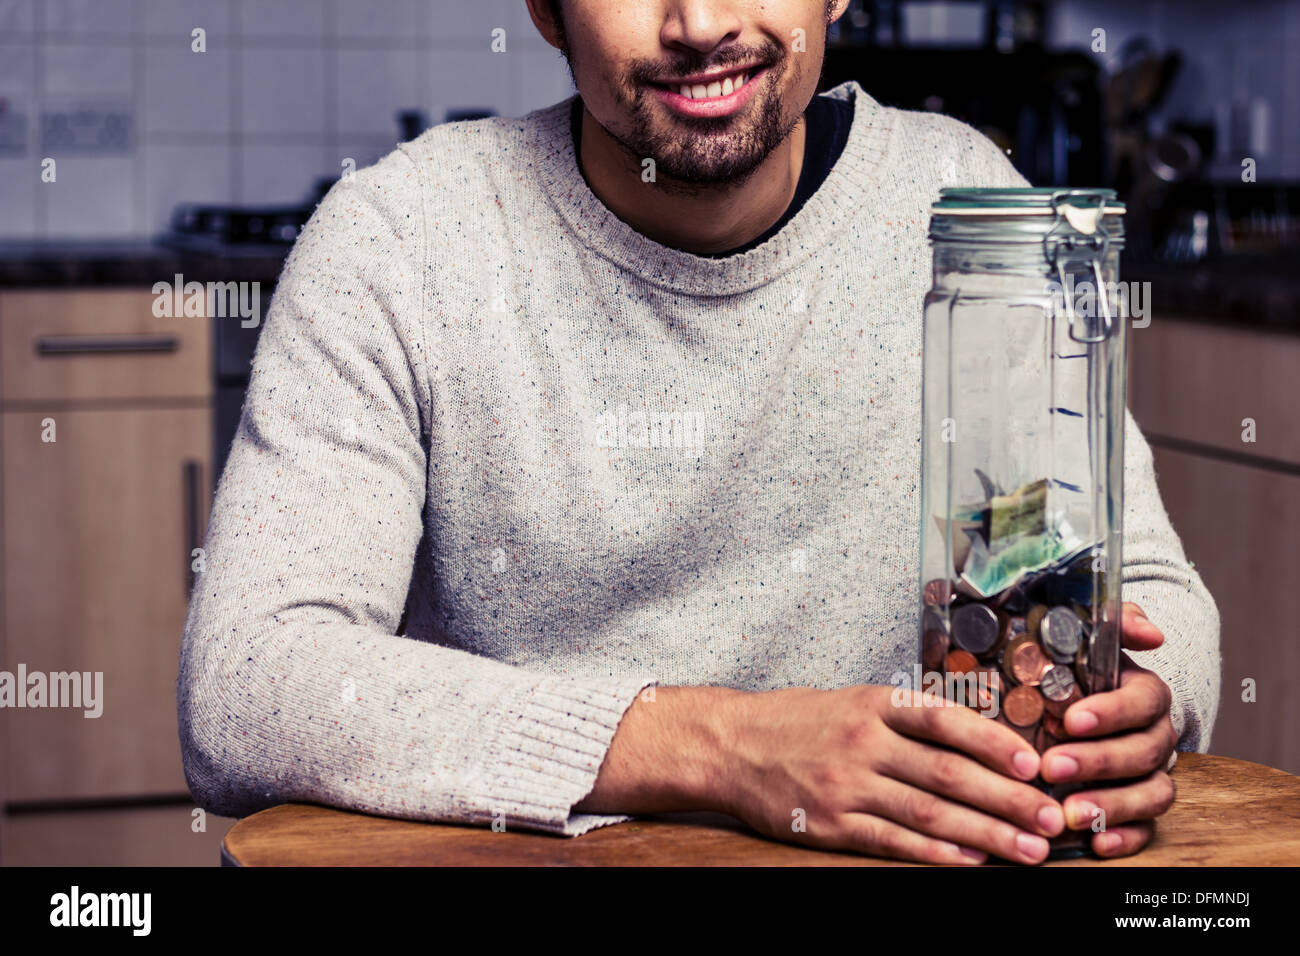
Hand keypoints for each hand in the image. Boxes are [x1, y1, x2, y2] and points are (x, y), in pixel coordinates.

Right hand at [716, 683, 1067, 864]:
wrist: (729, 745)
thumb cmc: (795, 720)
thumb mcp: (852, 700)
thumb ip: (907, 716)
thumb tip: (977, 734)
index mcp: (873, 704)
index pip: (945, 719)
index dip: (994, 742)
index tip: (1035, 764)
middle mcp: (862, 741)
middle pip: (947, 772)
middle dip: (1007, 798)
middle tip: (1051, 818)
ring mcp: (845, 785)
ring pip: (928, 811)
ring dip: (984, 834)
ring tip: (1027, 850)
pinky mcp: (829, 823)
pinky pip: (891, 841)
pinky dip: (934, 854)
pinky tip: (969, 863)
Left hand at [1038, 602, 1177, 857]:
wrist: (1068, 700)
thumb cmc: (1071, 670)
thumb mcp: (1081, 638)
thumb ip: (1112, 624)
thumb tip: (1149, 632)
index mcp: (1144, 693)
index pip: (1143, 700)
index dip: (1111, 711)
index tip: (1071, 719)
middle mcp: (1155, 735)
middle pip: (1145, 751)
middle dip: (1100, 761)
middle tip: (1053, 766)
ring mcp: (1151, 774)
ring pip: (1152, 794)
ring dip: (1113, 804)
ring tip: (1069, 812)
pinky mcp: (1140, 809)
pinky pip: (1146, 829)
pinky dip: (1125, 838)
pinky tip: (1096, 843)